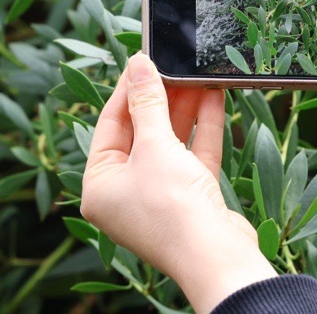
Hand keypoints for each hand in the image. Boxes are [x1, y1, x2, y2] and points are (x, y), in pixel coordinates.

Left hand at [81, 54, 275, 312]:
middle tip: (174, 64)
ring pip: (170, 142)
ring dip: (185, 108)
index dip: (127, 89)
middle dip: (161, 97)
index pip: (110, 124)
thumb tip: (137, 63)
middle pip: (141, 132)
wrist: (216, 256)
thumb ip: (147, 101)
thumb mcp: (154, 145)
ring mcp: (160, 196)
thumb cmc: (172, 207)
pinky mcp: (192, 198)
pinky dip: (203, 128)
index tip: (143, 60)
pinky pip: (193, 155)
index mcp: (100, 185)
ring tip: (197, 74)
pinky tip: (214, 97)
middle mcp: (126, 192)